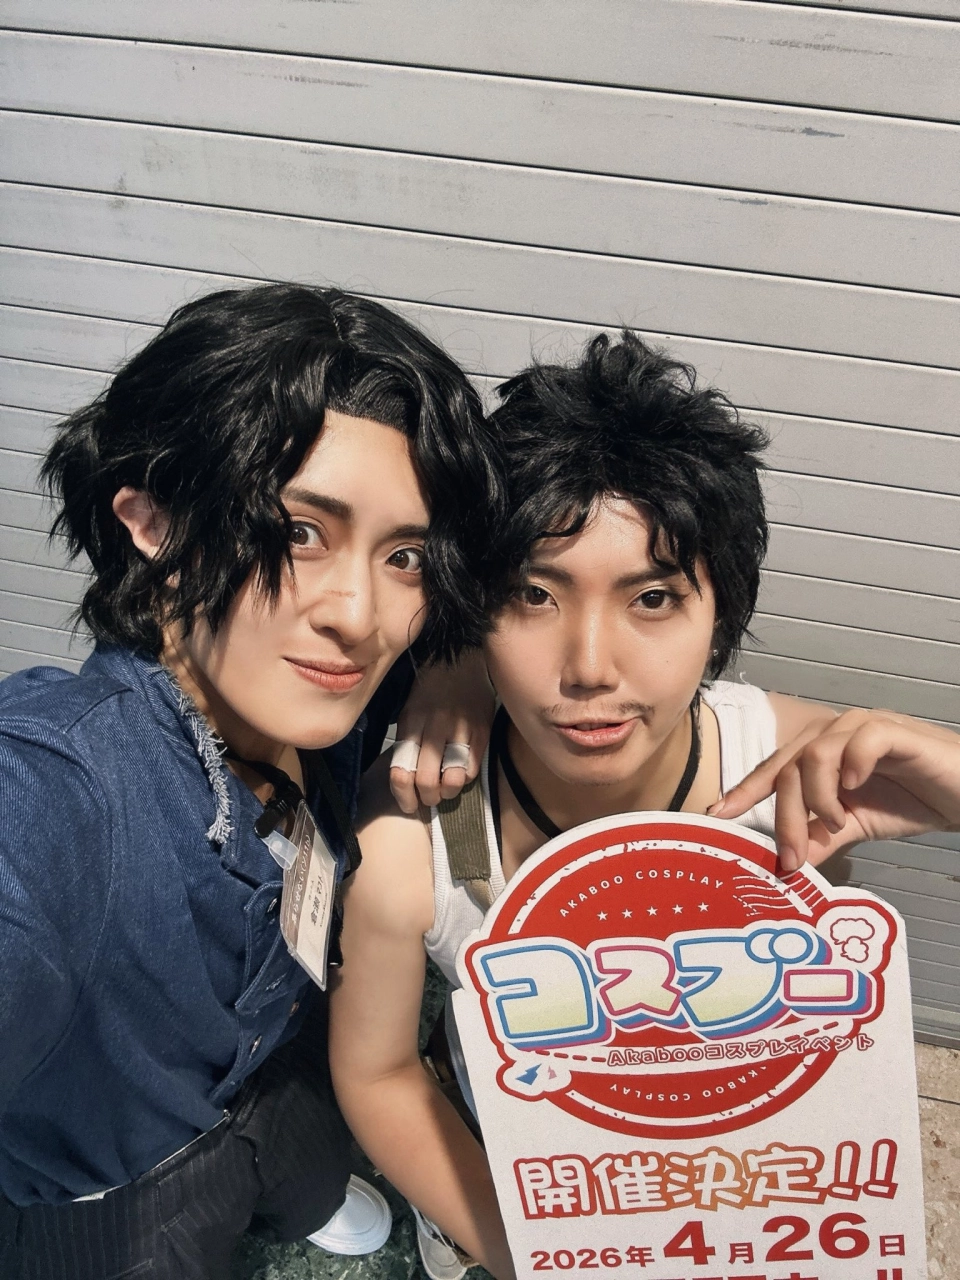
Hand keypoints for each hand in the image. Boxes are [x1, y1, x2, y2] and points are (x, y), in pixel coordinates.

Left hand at [390, 649, 495, 812]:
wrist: (462, 659)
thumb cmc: (432, 687)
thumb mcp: (410, 708)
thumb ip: (409, 739)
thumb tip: (407, 777)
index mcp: (412, 722)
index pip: (401, 771)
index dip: (403, 795)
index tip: (408, 804)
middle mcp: (434, 727)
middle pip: (426, 781)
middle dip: (427, 798)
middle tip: (428, 800)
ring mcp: (460, 729)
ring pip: (452, 779)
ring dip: (448, 793)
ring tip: (446, 790)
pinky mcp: (481, 731)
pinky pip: (472, 768)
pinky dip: (466, 778)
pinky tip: (461, 774)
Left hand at [709, 708, 959, 870]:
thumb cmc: (913, 800)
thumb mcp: (858, 825)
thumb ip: (820, 837)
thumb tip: (786, 862)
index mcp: (822, 751)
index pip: (775, 768)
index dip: (745, 789)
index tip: (718, 815)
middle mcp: (836, 733)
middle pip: (789, 765)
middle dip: (782, 813)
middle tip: (790, 854)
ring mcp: (864, 728)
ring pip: (815, 753)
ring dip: (817, 796)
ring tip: (836, 822)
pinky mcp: (896, 731)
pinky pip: (861, 739)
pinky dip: (850, 765)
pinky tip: (854, 789)